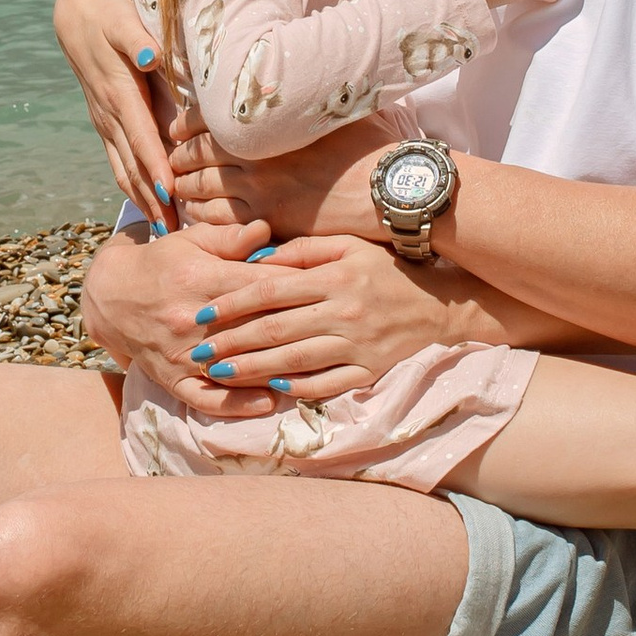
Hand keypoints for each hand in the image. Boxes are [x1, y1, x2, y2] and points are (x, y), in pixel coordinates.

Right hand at [54, 0, 172, 217]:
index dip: (155, 167)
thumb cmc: (109, 17)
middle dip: (151, 199)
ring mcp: (104, 124)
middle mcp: (109, 116)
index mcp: (118, 94)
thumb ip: (138, 38)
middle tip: (173, 233)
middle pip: (132, 165)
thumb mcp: (123, 20)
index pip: (140, 137)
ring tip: (163, 231)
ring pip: (124, 169)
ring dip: (142, 201)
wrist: (77, 18)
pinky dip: (133, 188)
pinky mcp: (104, 125)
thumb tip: (151, 55)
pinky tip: (147, 206)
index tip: (170, 194)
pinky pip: (119, 163)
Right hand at [79, 221, 307, 414]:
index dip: (298, 286)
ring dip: (275, 369)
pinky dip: (239, 404)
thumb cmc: (161, 262)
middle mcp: (192, 318)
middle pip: (255, 327)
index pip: (260, 285)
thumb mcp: (191, 240)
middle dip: (297, 328)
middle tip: (336, 331)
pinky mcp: (172, 379)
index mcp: (200, 278)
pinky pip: (208, 398)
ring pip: (237, 367)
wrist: (111, 297)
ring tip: (315, 371)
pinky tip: (270, 403)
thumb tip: (269, 231)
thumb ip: (230, 238)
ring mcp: (182, 353)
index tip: (329, 287)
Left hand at [170, 113, 390, 242]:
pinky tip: (196, 213)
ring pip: (200, 188)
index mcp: (265, 121)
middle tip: (173, 160)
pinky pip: (217, 219)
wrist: (385, 188)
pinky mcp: (266, 218)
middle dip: (179, 158)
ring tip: (179, 186)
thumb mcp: (334, 106)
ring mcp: (258, 189)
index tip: (177, 129)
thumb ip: (304, 94)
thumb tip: (297, 73)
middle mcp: (254, 155)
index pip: (205, 117)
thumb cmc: (366, 145)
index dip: (184, 124)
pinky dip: (200, 215)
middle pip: (196, 155)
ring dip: (184, 187)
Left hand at [186, 236, 473, 400]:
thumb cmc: (384, 268)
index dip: (234, 302)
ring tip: (219, 374)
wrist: (437, 303)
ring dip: (252, 370)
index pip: (272, 291)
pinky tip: (270, 389)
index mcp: (334, 277)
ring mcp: (357, 344)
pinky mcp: (368, 371)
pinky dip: (297, 389)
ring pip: (295, 362)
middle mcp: (343, 312)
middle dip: (232, 343)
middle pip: (276, 330)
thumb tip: (255, 260)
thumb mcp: (347, 246)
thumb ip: (301, 250)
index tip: (204, 313)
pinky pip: (327, 385)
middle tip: (199, 352)